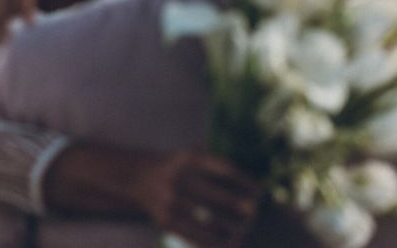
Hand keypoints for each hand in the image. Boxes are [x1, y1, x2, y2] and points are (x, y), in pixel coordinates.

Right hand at [136, 152, 259, 247]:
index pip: (223, 169)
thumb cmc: (177, 168)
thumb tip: (252, 189)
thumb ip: (216, 165)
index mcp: (189, 158)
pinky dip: (212, 243)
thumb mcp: (191, 156)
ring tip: (243, 232)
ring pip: (207, 220)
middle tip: (254, 213)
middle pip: (216, 196)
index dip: (244, 181)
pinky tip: (226, 244)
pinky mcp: (165, 220)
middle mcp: (178, 178)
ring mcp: (170, 200)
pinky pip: (194, 235)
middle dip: (238, 206)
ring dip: (229, 228)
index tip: (259, 190)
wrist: (136, 178)